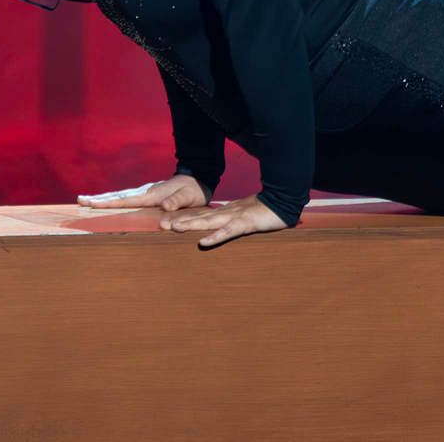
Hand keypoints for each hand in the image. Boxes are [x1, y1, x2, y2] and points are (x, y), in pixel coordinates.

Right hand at [78, 175, 212, 211]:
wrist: (197, 179)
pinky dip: (114, 199)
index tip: (92, 203)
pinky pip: (127, 197)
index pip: (126, 200)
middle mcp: (144, 192)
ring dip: (103, 198)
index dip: (109, 203)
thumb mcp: (188, 196)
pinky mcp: (147, 194)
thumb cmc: (193, 190)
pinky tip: (108, 201)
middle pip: (118, 196)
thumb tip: (164, 207)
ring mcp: (145, 192)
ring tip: (86, 200)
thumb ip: (176, 201)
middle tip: (80, 200)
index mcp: (151, 195)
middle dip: (99, 199)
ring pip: (120, 196)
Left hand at [160, 194, 286, 247]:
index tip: (166, 219)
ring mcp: (234, 217)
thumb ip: (231, 220)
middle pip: (199, 216)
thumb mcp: (243, 215)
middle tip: (160, 223)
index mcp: (225, 211)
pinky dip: (215, 237)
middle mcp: (225, 213)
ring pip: (208, 222)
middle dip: (179, 220)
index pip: (200, 214)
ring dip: (191, 225)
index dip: (183, 217)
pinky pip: (227, 232)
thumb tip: (219, 227)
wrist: (283, 201)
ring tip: (174, 228)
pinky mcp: (244, 223)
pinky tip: (203, 242)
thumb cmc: (264, 210)